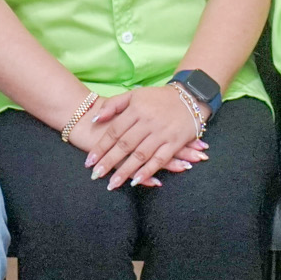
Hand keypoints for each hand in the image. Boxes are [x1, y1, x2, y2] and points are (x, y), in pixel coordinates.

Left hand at [81, 86, 208, 188]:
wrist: (191, 95)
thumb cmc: (159, 97)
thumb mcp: (135, 95)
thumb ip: (114, 105)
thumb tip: (95, 118)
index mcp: (136, 109)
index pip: (115, 131)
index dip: (101, 147)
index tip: (89, 161)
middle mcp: (148, 121)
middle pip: (125, 145)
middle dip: (109, 162)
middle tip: (95, 176)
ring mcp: (162, 133)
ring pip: (140, 155)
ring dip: (125, 171)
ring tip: (112, 184)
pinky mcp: (175, 142)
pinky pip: (160, 159)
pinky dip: (148, 171)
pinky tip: (136, 181)